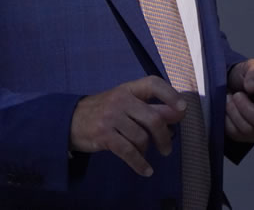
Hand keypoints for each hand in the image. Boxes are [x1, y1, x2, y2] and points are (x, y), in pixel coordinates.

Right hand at [69, 75, 186, 176]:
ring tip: (145, 154)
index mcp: (127, 89)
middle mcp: (120, 99)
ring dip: (148, 151)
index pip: (152, 84)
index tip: (183, 108)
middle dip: (165, 137)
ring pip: (142, 137)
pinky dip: (140, 164)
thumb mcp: (125, 104)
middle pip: (153, 118)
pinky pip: (128, 152)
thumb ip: (151, 107)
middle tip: (166, 149)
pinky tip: (145, 170)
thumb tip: (179, 113)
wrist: (71, 120)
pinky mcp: (104, 135)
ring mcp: (111, 117)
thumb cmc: (105, 111)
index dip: (170, 94)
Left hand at [225, 59, 253, 143]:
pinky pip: (234, 132)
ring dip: (234, 111)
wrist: (229, 84)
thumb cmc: (247, 77)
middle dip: (246, 108)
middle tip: (237, 94)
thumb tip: (253, 88)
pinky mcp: (243, 135)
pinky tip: (226, 107)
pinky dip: (226, 118)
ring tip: (229, 97)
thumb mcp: (252, 67)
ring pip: (247, 129)